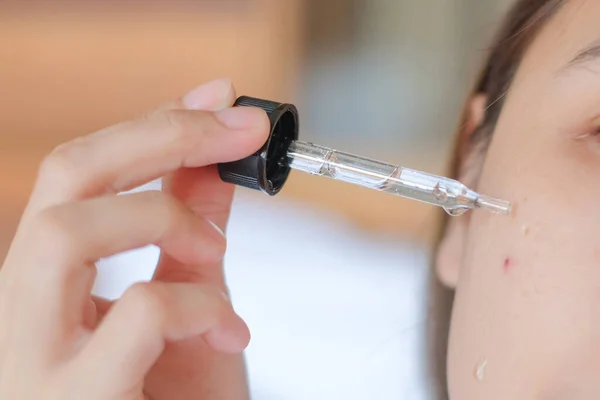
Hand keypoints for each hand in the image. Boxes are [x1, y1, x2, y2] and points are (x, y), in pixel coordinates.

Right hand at [0, 79, 268, 399]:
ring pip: (65, 231)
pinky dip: (199, 304)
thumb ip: (196, 231)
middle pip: (62, 178)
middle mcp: (21, 311)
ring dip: (165, 216)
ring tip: (216, 249)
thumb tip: (215, 155)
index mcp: (51, 283)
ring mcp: (31, 359)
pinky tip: (230, 332)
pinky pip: (135, 313)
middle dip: (158, 136)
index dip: (151, 124)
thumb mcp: (194, 303)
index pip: (81, 175)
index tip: (218, 98)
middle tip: (236, 131)